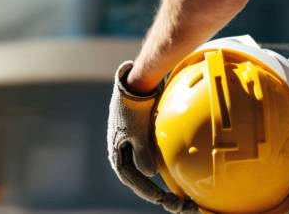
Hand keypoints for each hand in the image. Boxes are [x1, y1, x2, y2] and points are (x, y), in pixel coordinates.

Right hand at [107, 62, 197, 212]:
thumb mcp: (136, 132)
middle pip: (136, 178)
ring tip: (172, 194)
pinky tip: (170, 173)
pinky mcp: (139, 138)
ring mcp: (130, 145)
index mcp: (116, 153)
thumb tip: (151, 174)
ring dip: (155, 183)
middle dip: (152, 191)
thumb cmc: (133, 109)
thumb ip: (142, 154)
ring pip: (142, 171)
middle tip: (171, 202)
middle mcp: (122, 152)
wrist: (135, 85)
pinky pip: (148, 159)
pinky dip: (157, 168)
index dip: (145, 190)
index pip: (131, 179)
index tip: (161, 199)